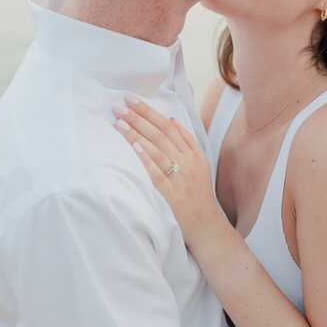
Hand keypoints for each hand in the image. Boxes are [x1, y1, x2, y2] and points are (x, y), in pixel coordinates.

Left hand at [113, 97, 222, 247]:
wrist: (207, 227)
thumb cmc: (199, 195)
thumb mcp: (200, 164)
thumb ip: (187, 141)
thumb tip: (171, 120)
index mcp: (192, 155)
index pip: (168, 127)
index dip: (149, 112)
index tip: (132, 100)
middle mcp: (187, 164)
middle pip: (160, 135)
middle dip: (139, 118)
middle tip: (119, 106)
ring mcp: (180, 180)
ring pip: (157, 151)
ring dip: (137, 135)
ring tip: (119, 123)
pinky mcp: (172, 197)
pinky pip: (157, 175)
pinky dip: (146, 160)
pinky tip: (134, 148)